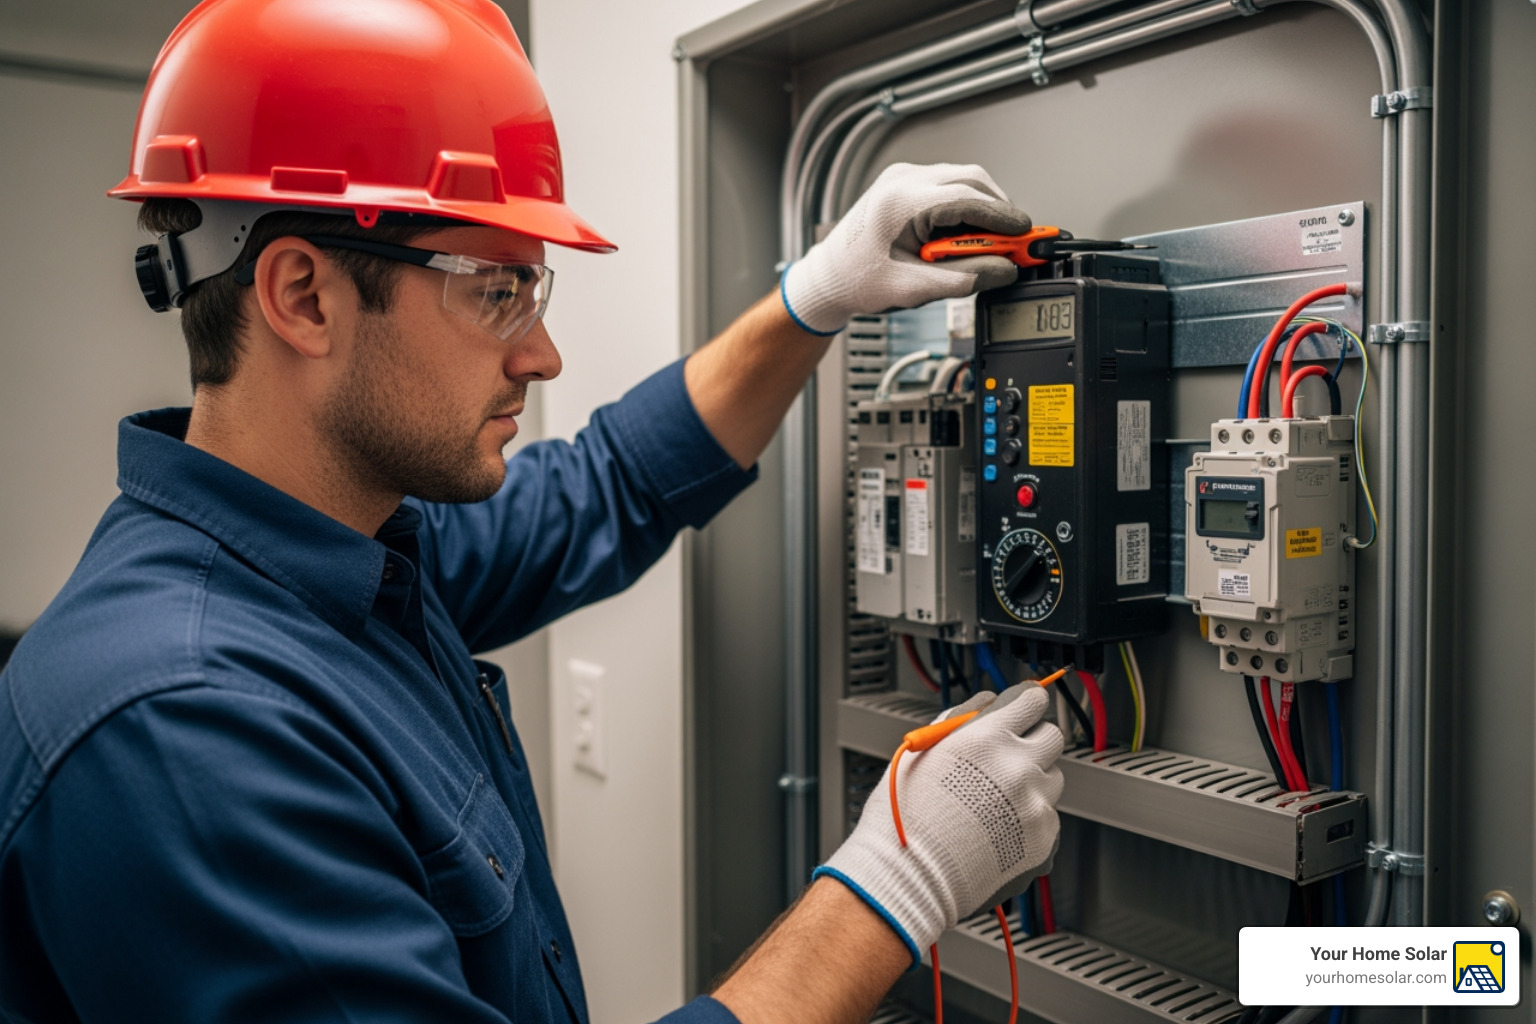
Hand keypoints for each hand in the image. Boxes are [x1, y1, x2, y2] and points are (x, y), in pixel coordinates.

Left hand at [780, 162, 1030, 335]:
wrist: (829, 277)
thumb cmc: (857, 281)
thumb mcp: (913, 289)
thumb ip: (963, 280)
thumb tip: (1004, 270)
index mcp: (900, 203)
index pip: (967, 198)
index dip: (1004, 218)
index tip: (1026, 235)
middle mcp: (902, 180)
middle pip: (973, 181)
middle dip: (999, 212)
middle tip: (1014, 245)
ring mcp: (904, 177)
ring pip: (965, 180)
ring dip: (984, 210)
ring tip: (986, 246)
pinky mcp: (907, 183)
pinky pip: (951, 185)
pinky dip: (967, 208)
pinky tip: (965, 237)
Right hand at [814, 683, 1063, 960]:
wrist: (911, 876)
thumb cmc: (907, 815)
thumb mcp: (923, 750)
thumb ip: (960, 717)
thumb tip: (985, 702)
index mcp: (988, 737)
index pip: (1032, 699)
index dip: (1024, 704)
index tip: (1021, 710)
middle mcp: (1019, 767)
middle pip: (1052, 736)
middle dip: (1031, 741)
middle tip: (1006, 758)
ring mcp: (1035, 804)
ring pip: (1052, 777)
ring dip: (1032, 781)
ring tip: (996, 800)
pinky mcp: (1044, 837)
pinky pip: (1048, 816)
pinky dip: (1030, 818)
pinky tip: (998, 828)